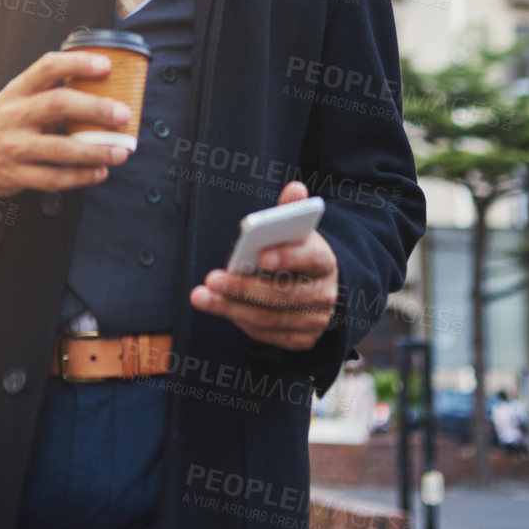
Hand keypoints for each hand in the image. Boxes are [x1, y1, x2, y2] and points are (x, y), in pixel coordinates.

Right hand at [0, 50, 132, 196]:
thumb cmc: (5, 120)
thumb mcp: (19, 98)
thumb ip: (51, 92)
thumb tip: (104, 90)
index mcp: (18, 90)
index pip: (47, 68)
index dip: (77, 64)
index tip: (106, 66)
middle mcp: (14, 115)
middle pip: (57, 105)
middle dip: (95, 109)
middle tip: (123, 114)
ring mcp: (14, 147)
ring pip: (59, 149)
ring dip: (95, 151)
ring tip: (121, 152)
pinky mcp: (15, 175)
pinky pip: (53, 178)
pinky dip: (81, 177)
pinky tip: (100, 172)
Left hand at [189, 181, 338, 350]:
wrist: (321, 288)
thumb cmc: (300, 255)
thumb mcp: (299, 232)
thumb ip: (291, 211)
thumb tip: (295, 188)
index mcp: (325, 261)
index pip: (310, 258)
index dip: (287, 257)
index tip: (260, 256)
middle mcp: (324, 294)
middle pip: (283, 294)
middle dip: (244, 287)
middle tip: (212, 279)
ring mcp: (313, 320)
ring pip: (269, 317)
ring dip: (232, 307)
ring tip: (203, 296)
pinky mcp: (301, 340)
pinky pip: (266, 335)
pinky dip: (241, 322)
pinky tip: (221, 308)